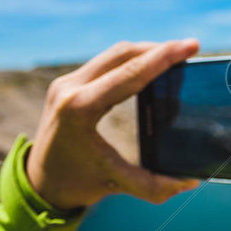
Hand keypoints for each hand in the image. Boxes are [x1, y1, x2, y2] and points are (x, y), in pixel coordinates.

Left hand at [26, 40, 201, 209]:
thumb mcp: (116, 184)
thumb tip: (191, 181)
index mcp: (79, 110)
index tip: (191, 45)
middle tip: (190, 47)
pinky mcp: (67, 82)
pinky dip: (131, 59)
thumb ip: (154, 186)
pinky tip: (150, 64)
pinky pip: (105, 61)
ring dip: (146, 51)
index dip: (163, 57)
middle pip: (123, 53)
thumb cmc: (77, 183)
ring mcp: (66, 82)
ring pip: (114, 53)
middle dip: (159, 48)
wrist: (38, 183)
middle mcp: (69, 89)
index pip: (130, 74)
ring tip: (175, 55)